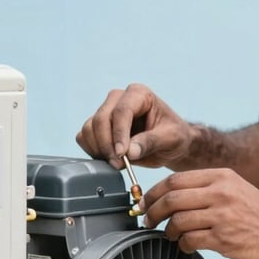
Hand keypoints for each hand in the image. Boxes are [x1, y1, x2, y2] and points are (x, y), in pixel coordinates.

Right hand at [75, 83, 192, 168]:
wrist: (170, 145)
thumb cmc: (174, 137)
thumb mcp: (171, 139)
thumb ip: (150, 142)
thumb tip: (129, 152)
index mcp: (139, 94)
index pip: (121, 111)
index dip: (119, 134)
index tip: (121, 154)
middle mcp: (119, 98)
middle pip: (101, 119)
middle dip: (107, 144)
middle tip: (119, 164)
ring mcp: (106, 111)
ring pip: (89, 128)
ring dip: (99, 149)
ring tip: (118, 163)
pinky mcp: (97, 126)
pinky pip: (84, 137)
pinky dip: (92, 150)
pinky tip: (109, 159)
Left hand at [141, 167, 258, 258]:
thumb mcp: (236, 189)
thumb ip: (209, 189)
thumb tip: (174, 196)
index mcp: (221, 176)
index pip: (175, 179)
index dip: (153, 192)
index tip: (144, 202)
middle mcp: (221, 192)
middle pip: (172, 198)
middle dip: (152, 211)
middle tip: (147, 220)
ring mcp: (222, 215)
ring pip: (178, 220)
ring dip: (168, 230)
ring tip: (170, 235)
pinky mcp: (224, 239)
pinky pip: (190, 240)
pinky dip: (183, 245)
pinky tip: (187, 246)